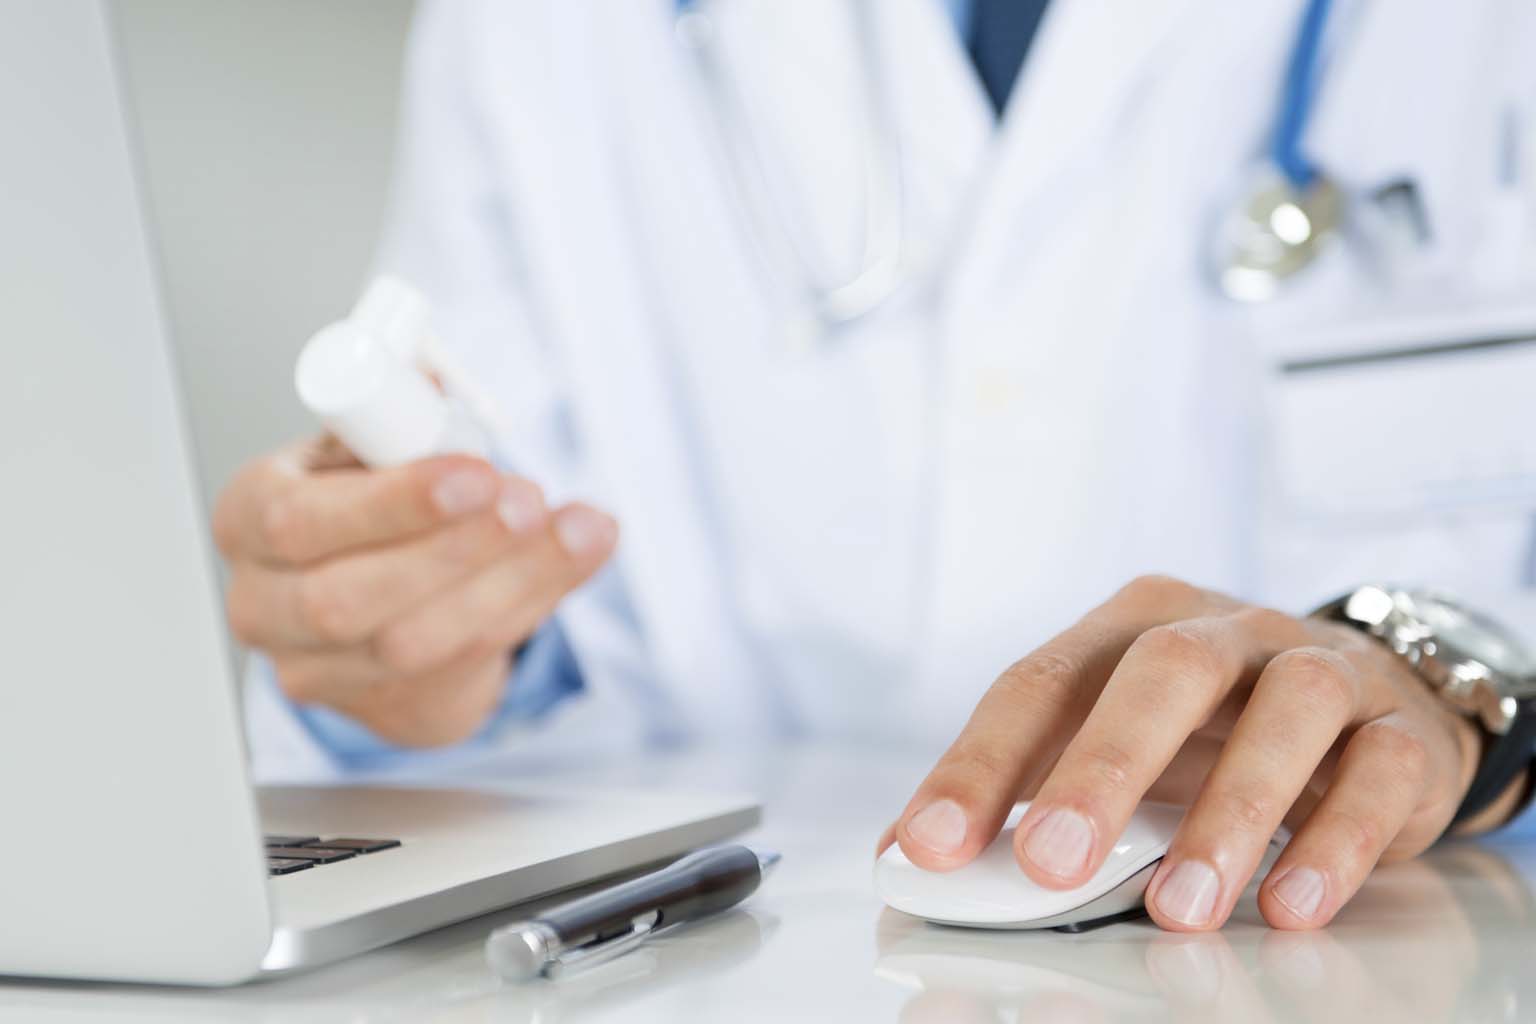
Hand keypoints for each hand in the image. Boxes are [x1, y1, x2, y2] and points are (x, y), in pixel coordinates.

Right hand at [213, 435, 615, 745]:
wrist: (380, 592)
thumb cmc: (368, 501)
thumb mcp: (368, 445)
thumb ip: (400, 419)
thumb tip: (433, 382)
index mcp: (248, 517)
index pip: (298, 522)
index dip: (392, 503)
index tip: (476, 473)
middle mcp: (263, 605)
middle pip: (346, 600)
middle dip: (455, 549)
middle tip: (529, 504)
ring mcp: (314, 668)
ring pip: (413, 643)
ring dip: (510, 580)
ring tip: (574, 528)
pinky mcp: (381, 705)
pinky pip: (463, 662)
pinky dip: (530, 603)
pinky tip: (575, 557)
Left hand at [885, 575, 1494, 930]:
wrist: (1372, 700)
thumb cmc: (1209, 729)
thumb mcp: (1114, 738)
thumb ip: (1022, 786)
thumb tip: (904, 855)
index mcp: (1129, 624)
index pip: (1040, 681)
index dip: (980, 762)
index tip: (930, 845)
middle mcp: (1222, 630)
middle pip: (1160, 673)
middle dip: (1100, 768)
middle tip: (1052, 864)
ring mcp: (1317, 668)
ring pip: (1283, 713)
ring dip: (1229, 813)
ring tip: (1181, 907)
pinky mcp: (1398, 728)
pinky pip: (1376, 771)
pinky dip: (1336, 840)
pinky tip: (1292, 904)